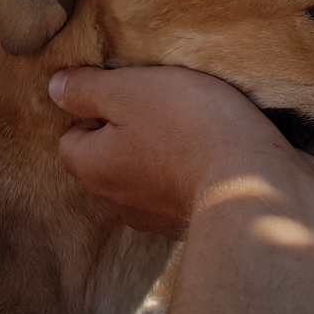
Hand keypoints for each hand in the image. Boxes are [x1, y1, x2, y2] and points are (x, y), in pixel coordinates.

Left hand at [49, 66, 313, 237]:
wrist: (257, 184)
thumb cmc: (188, 126)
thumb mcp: (131, 89)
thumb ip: (88, 89)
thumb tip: (56, 88)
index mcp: (91, 168)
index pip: (73, 136)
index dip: (99, 109)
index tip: (133, 93)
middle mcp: (116, 201)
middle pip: (109, 158)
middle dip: (129, 134)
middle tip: (163, 106)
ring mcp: (155, 219)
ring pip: (145, 176)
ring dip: (161, 156)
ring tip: (194, 128)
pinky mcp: (192, 225)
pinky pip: (179, 192)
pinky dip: (190, 175)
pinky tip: (214, 156)